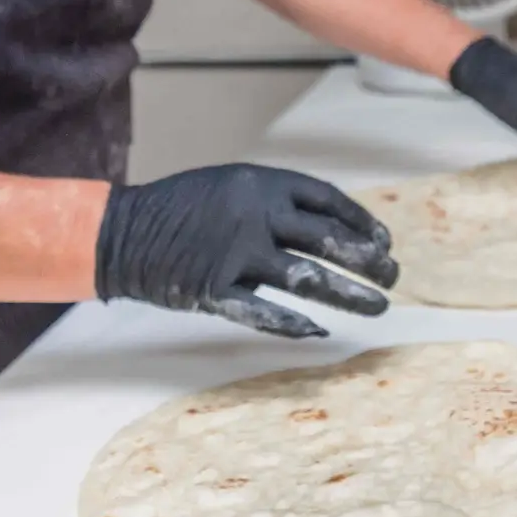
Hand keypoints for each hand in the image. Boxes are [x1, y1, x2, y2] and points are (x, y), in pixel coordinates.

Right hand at [94, 164, 397, 338]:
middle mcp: (254, 215)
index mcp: (261, 184)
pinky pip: (261, 311)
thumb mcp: (231, 186)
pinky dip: (291, 324)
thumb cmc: (182, 209)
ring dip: (348, 293)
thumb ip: (276, 203)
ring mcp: (234, 254)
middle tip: (394, 277)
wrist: (122, 233)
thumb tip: (332, 227)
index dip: (362, 223)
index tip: (385, 242)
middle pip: (327, 239)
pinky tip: (319, 332)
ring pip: (306, 277)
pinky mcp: (212, 289)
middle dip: (367, 260)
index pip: (329, 202)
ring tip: (379, 306)